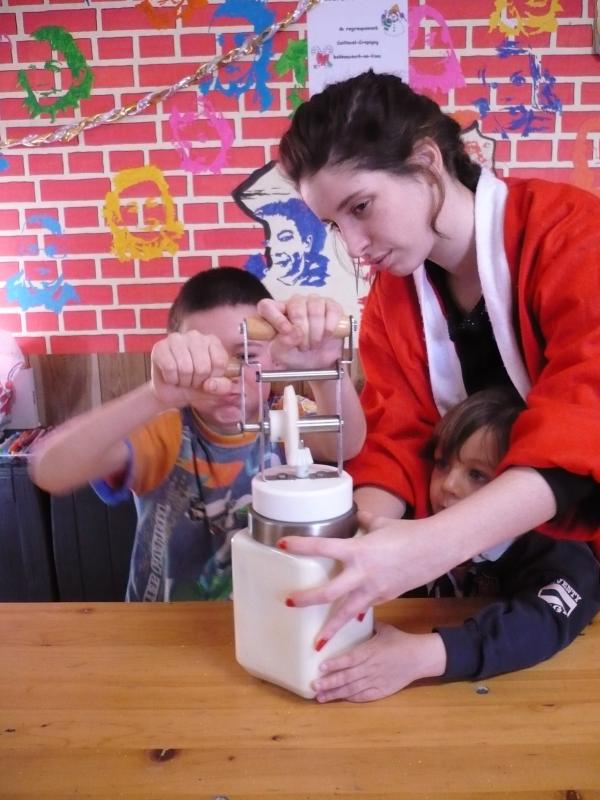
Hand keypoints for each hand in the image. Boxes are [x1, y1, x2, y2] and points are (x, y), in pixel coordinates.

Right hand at [150, 330, 231, 409]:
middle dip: (197, 381)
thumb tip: (209, 384)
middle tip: (191, 380)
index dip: (213, 378)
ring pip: (185, 368)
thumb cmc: (195, 386)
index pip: (220, 362)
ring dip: (183, 381)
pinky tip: (170, 376)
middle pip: (203, 367)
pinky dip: (171, 379)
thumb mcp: (214, 389)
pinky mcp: (160, 347)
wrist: (171, 392)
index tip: (207, 379)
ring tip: (181, 378)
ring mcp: (176, 339)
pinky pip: (170, 368)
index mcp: (213, 341)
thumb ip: (222, 387)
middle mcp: (195, 336)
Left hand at [257, 294, 342, 369]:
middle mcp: (293, 303)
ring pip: (315, 309)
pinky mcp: (331, 305)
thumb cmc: (297, 356)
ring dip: (316, 332)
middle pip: (296, 307)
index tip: (285, 331)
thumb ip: (282, 343)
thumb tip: (294, 331)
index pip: (267, 306)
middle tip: (304, 347)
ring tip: (315, 343)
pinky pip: (331, 310)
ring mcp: (313, 302)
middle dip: (303, 331)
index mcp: (275, 313)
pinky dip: (329, 327)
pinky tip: (327, 335)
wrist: (320, 363)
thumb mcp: (283, 355)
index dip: (275, 318)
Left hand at [280, 512, 452, 643]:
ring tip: (316, 644)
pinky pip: (364, 608)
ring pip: (346, 613)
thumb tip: (358, 514)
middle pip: (328, 592)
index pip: (322, 547)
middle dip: (306, 599)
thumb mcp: (382, 523)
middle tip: (288, 602)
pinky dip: (354, 615)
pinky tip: (348, 622)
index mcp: (357, 550)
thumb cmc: (408, 532)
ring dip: (330, 629)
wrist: (436, 549)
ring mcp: (373, 590)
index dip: (300, 545)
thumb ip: (366, 521)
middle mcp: (361, 573)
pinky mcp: (384, 598)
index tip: (282, 544)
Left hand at [313, 623, 446, 701]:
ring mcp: (376, 680)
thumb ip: (366, 626)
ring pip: (353, 689)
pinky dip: (351, 698)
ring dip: (335, 694)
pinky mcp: (382, 691)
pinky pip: (364, 696)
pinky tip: (339, 699)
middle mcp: (371, 667)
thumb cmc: (400, 641)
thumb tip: (350, 615)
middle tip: (314, 686)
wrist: (420, 657)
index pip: (350, 659)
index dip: (335, 664)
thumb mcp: (383, 629)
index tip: (320, 668)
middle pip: (348, 677)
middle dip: (330, 682)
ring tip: (320, 697)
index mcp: (371, 651)